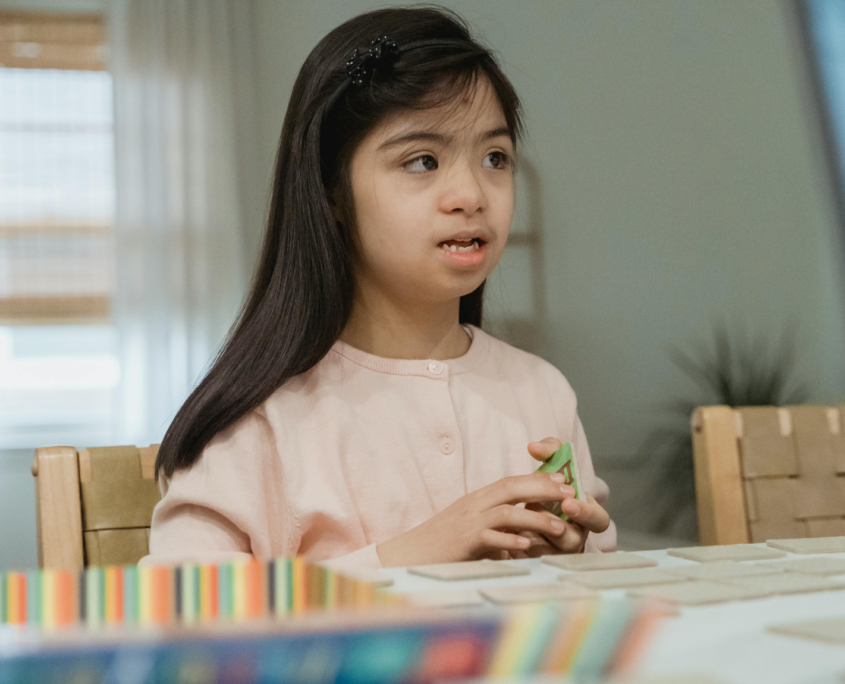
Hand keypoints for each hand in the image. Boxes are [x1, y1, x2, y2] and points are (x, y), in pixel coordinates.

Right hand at [376, 472, 575, 566]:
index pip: (510, 481)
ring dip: (535, 518)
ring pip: (505, 512)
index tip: (563, 479)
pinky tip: (528, 546)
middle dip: (542, 488)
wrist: (407, 556)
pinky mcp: (461, 542)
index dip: (537, 478)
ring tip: (559, 527)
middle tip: (570, 492)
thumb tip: (521, 531)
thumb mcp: (470, 528)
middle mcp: (472, 505)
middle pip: (511, 488)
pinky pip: (488, 538)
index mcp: (476, 499)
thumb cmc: (441, 545)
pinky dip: (509, 540)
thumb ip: (494, 525)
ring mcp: (466, 522)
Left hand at [520, 437, 610, 555]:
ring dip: (533, 532)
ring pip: (547, 548)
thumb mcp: (552, 466)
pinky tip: (509, 532)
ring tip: (520, 520)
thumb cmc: (546, 488)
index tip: (569, 502)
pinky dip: (519, 542)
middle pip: (573, 540)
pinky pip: (528, 555)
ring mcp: (555, 552)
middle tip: (542, 517)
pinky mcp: (535, 560)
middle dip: (558, 528)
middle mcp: (573, 536)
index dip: (587, 513)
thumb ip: (550, 451)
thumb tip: (534, 447)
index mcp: (584, 515)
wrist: (520, 513)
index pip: (599, 520)